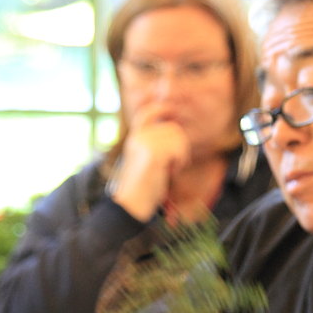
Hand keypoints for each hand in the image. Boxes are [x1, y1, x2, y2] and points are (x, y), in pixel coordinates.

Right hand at [112, 102, 189, 221]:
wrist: (132, 204)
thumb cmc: (143, 187)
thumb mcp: (148, 160)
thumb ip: (156, 144)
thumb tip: (174, 127)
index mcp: (135, 137)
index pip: (148, 113)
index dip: (162, 107)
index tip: (172, 109)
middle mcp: (138, 136)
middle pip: (173, 128)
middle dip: (179, 146)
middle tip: (172, 165)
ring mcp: (145, 142)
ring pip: (178, 137)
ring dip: (180, 155)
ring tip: (169, 170)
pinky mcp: (153, 152)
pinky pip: (179, 150)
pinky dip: (179, 163)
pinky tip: (169, 173)